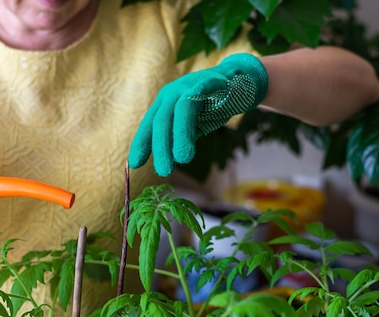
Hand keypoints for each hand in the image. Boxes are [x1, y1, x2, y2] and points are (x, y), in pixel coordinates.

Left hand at [128, 53, 267, 175]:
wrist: (242, 83)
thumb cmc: (214, 106)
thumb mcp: (193, 126)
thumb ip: (179, 138)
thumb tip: (166, 159)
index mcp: (165, 104)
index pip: (149, 125)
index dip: (142, 144)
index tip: (135, 164)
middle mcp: (171, 93)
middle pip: (159, 121)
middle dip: (159, 147)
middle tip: (163, 171)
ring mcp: (186, 86)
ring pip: (174, 113)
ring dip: (177, 137)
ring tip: (182, 159)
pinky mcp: (204, 82)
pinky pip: (192, 103)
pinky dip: (190, 123)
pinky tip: (193, 139)